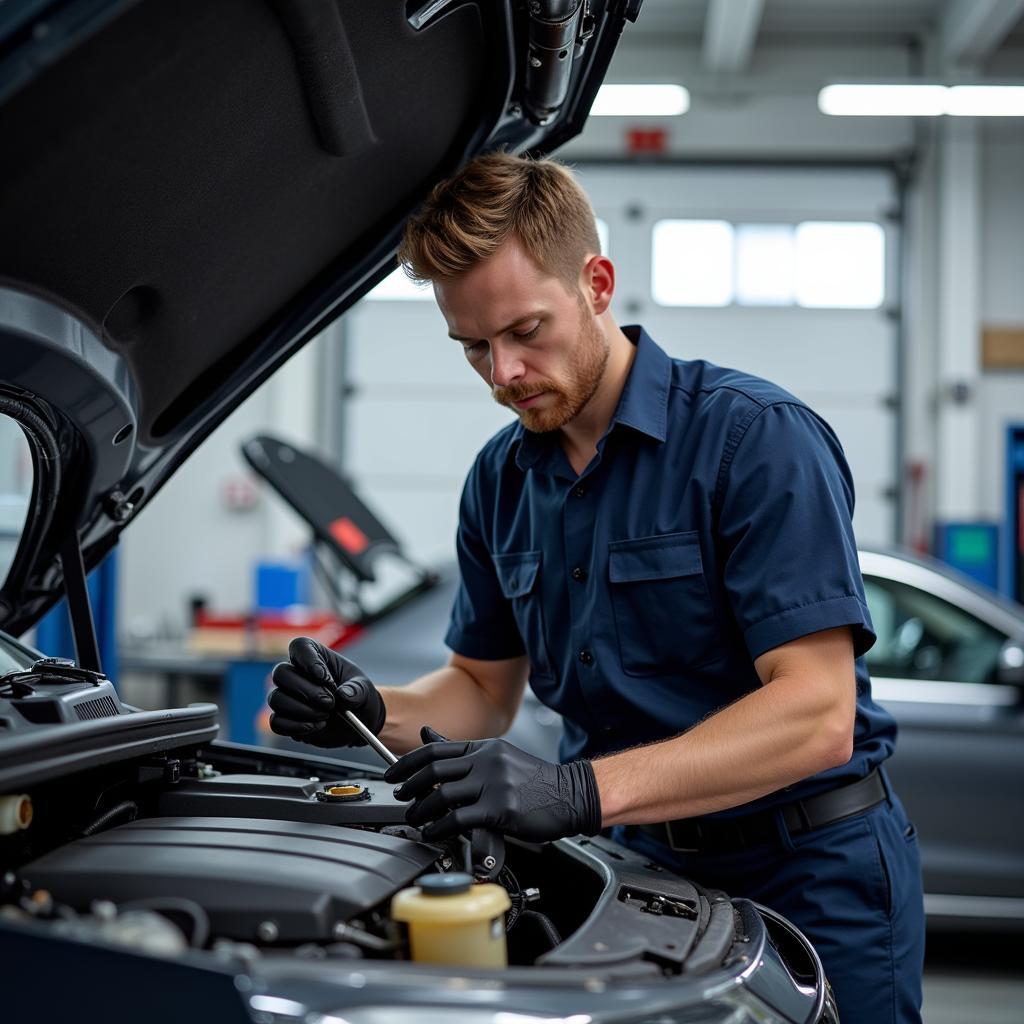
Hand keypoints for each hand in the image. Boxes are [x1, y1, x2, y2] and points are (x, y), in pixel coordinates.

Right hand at [268, 637, 384, 747]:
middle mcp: (296, 673)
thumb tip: (344, 695)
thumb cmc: (358, 697)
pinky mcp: (285, 719)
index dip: (307, 660)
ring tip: (326, 715)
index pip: (299, 646)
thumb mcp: (365, 690)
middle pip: (280, 673)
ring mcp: (287, 696)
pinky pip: (276, 722)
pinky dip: (295, 727)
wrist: (357, 722)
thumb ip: (357, 690)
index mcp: (316, 656)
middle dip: (306, 690)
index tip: (323, 677)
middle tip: (330, 702)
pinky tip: (316, 726)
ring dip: (302, 710)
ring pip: (276, 699)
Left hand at [384, 726, 601, 842]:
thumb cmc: (535, 781)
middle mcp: (487, 761)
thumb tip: (429, 736)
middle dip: (409, 786)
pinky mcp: (500, 809)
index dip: (408, 762)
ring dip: (421, 811)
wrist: (571, 794)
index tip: (394, 775)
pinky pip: (458, 818)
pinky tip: (433, 833)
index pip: (435, 749)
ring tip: (415, 819)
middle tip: (400, 798)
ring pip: (442, 795)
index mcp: (485, 747)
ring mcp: (494, 784)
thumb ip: (466, 752)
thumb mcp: (500, 756)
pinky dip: (438, 828)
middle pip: (433, 770)